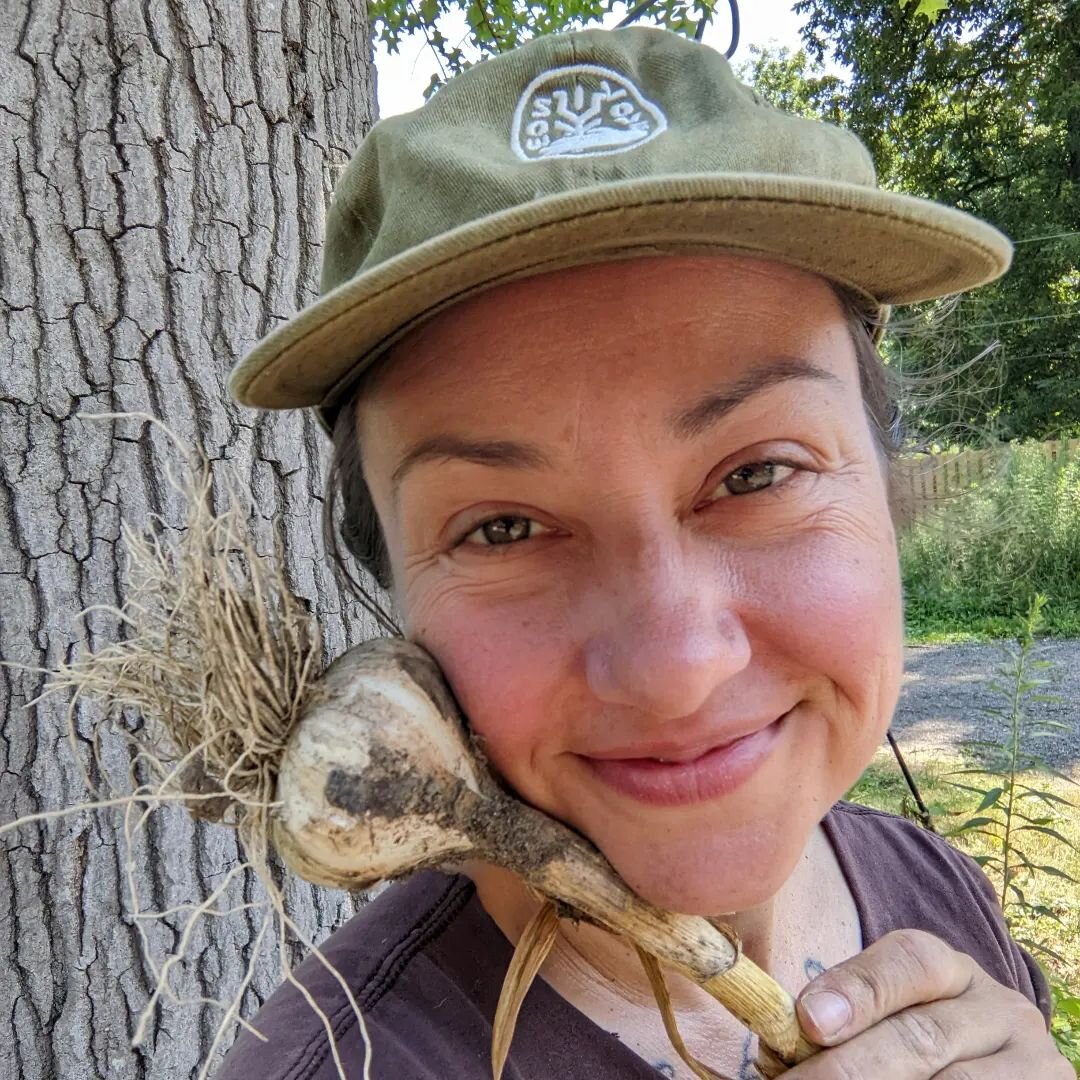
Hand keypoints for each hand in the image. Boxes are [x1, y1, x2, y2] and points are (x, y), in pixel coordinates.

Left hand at [786, 929, 1070, 1077]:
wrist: (983, 1071)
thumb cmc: (911, 1045)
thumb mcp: (889, 1019)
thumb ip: (842, 1019)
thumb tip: (778, 1041)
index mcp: (951, 971)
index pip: (911, 962)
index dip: (858, 989)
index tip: (809, 1021)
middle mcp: (1000, 1010)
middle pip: (922, 1035)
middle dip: (850, 1067)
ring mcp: (1033, 1064)